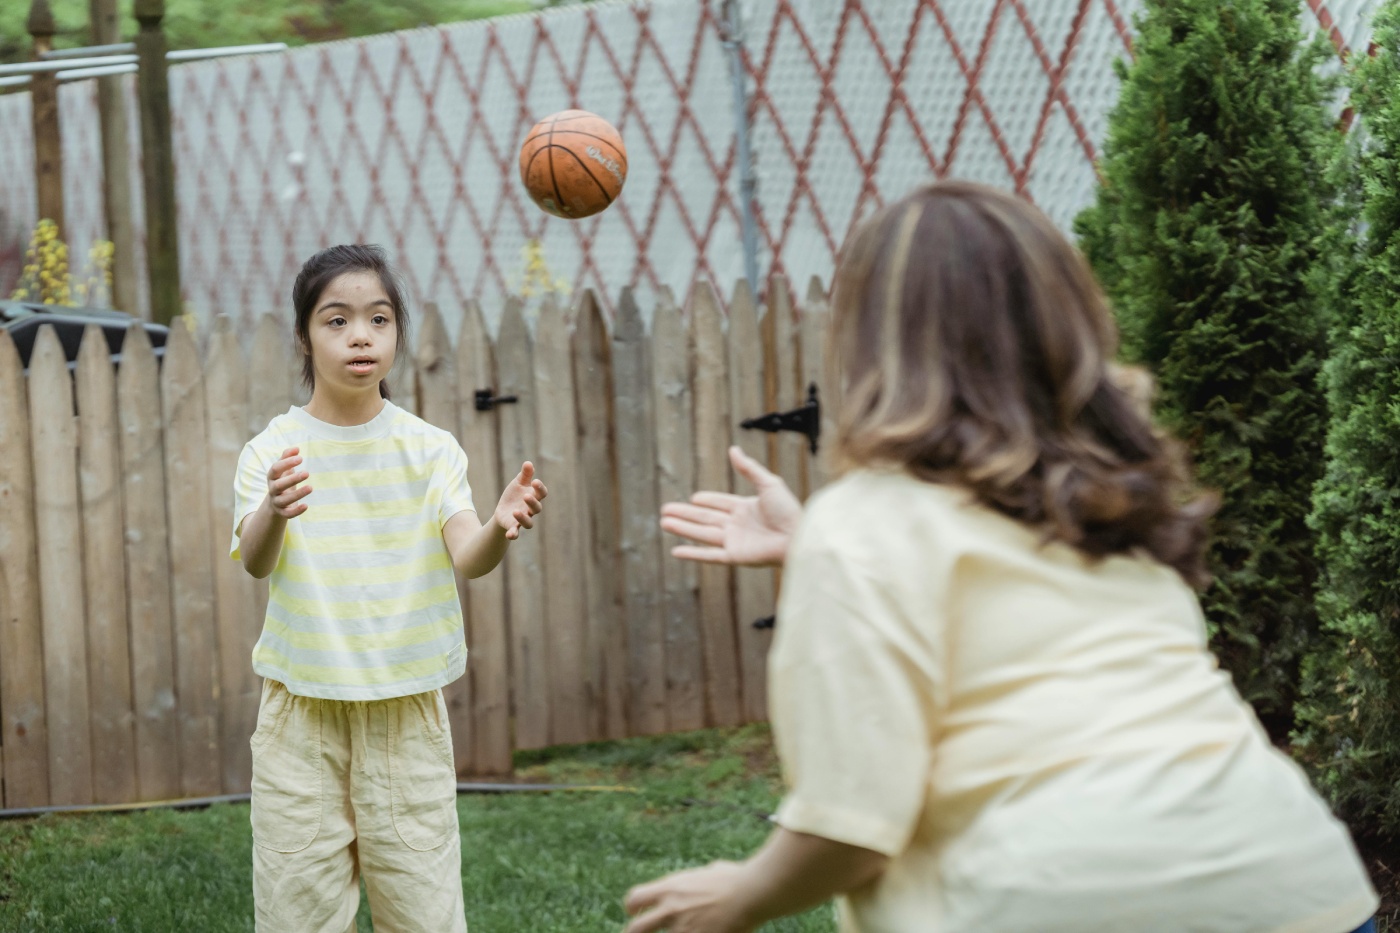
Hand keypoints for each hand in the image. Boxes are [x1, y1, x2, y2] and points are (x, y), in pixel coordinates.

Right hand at [267, 447, 311, 518]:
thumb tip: (296, 448)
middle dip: (292, 479)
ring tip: (311, 487)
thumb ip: (287, 458)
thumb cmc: (282, 480)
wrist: (275, 502)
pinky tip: (306, 506)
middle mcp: (272, 489)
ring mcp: (276, 502)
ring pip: (284, 500)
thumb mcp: (283, 470)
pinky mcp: (282, 512)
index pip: (275, 469)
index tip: (300, 458)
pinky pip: (287, 514)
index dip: (286, 463)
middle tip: (307, 473)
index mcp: (272, 477)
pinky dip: (296, 511)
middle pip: (278, 485)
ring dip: (297, 494)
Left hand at [494, 461, 546, 539]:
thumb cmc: (515, 494)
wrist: (504, 509)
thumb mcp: (518, 483)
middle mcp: (530, 510)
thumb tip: (528, 463)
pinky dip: (513, 534)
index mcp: (533, 497)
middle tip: (526, 496)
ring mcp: (523, 519)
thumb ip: (524, 475)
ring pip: (529, 523)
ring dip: (523, 518)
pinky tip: (510, 534)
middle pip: (537, 508)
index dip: (540, 488)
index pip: (541, 494)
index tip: (535, 481)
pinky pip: (515, 532)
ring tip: (515, 511)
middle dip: (532, 502)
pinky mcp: (513, 526)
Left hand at [623, 861, 755, 932]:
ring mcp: (682, 929)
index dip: (631, 907)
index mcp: (671, 888)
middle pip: (635, 929)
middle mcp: (671, 909)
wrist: (750, 894)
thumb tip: (707, 877)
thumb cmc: (736, 878)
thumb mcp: (711, 871)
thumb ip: (700, 879)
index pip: (635, 898)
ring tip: (685, 928)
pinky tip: (705, 932)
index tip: (634, 912)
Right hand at [660, 446, 801, 566]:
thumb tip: (733, 449)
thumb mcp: (768, 483)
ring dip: (683, 528)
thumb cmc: (789, 510)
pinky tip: (676, 551)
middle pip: (705, 518)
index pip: (720, 503)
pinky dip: (692, 554)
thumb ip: (749, 468)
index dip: (706, 500)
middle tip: (665, 510)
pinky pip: (709, 555)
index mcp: (746, 508)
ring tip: (664, 522)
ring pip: (702, 534)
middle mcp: (737, 525)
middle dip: (685, 513)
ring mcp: (734, 541)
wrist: (799, 536)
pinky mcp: (734, 556)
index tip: (693, 498)